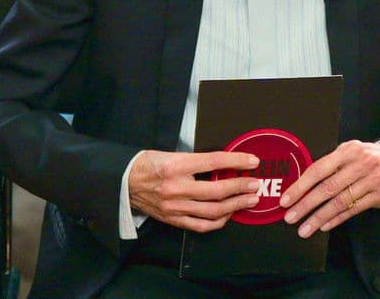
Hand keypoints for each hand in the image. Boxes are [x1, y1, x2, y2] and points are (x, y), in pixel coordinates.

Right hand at [128, 150, 262, 232]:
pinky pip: (201, 225)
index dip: (236, 161)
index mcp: (176, 166)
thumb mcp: (171, 154)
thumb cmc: (148, 164)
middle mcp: (176, 188)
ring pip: (212, 211)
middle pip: (216, 190)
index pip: (213, 161)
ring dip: (235, 205)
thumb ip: (197, 160)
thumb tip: (226, 162)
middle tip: (255, 184)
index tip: (252, 161)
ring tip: (249, 200)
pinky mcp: (173, 220)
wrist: (124, 182)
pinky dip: (219, 221)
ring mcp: (174, 207)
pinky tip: (229, 214)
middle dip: (240, 187)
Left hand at [278, 140, 379, 237]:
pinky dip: (337, 219)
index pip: (319, 170)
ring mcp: (372, 181)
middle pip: (328, 188)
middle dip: (306, 205)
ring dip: (319, 217)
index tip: (287, 199)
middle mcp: (361, 164)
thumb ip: (329, 164)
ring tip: (304, 228)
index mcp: (348, 151)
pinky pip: (354, 210)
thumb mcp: (349, 151)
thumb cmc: (366, 156)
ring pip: (340, 202)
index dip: (301, 186)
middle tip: (291, 217)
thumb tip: (302, 183)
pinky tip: (324, 226)